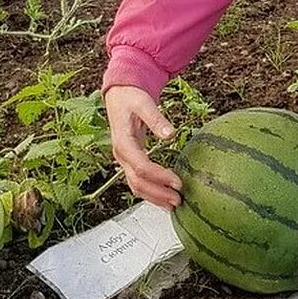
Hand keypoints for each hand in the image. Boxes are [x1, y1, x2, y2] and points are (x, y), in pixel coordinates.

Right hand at [103, 85, 182, 208]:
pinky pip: (138, 181)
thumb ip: (156, 119)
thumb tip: (170, 134)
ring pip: (136, 186)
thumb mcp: (144, 103)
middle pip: (138, 182)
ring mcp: (124, 160)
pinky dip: (151, 192)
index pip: (141, 167)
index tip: (178, 182)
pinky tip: (164, 197)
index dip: (160, 177)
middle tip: (178, 199)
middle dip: (158, 193)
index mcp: (123, 143)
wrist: (119, 94)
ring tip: (173, 204)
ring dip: (154, 197)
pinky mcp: (130, 160)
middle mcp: (121, 155)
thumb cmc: (130, 97)